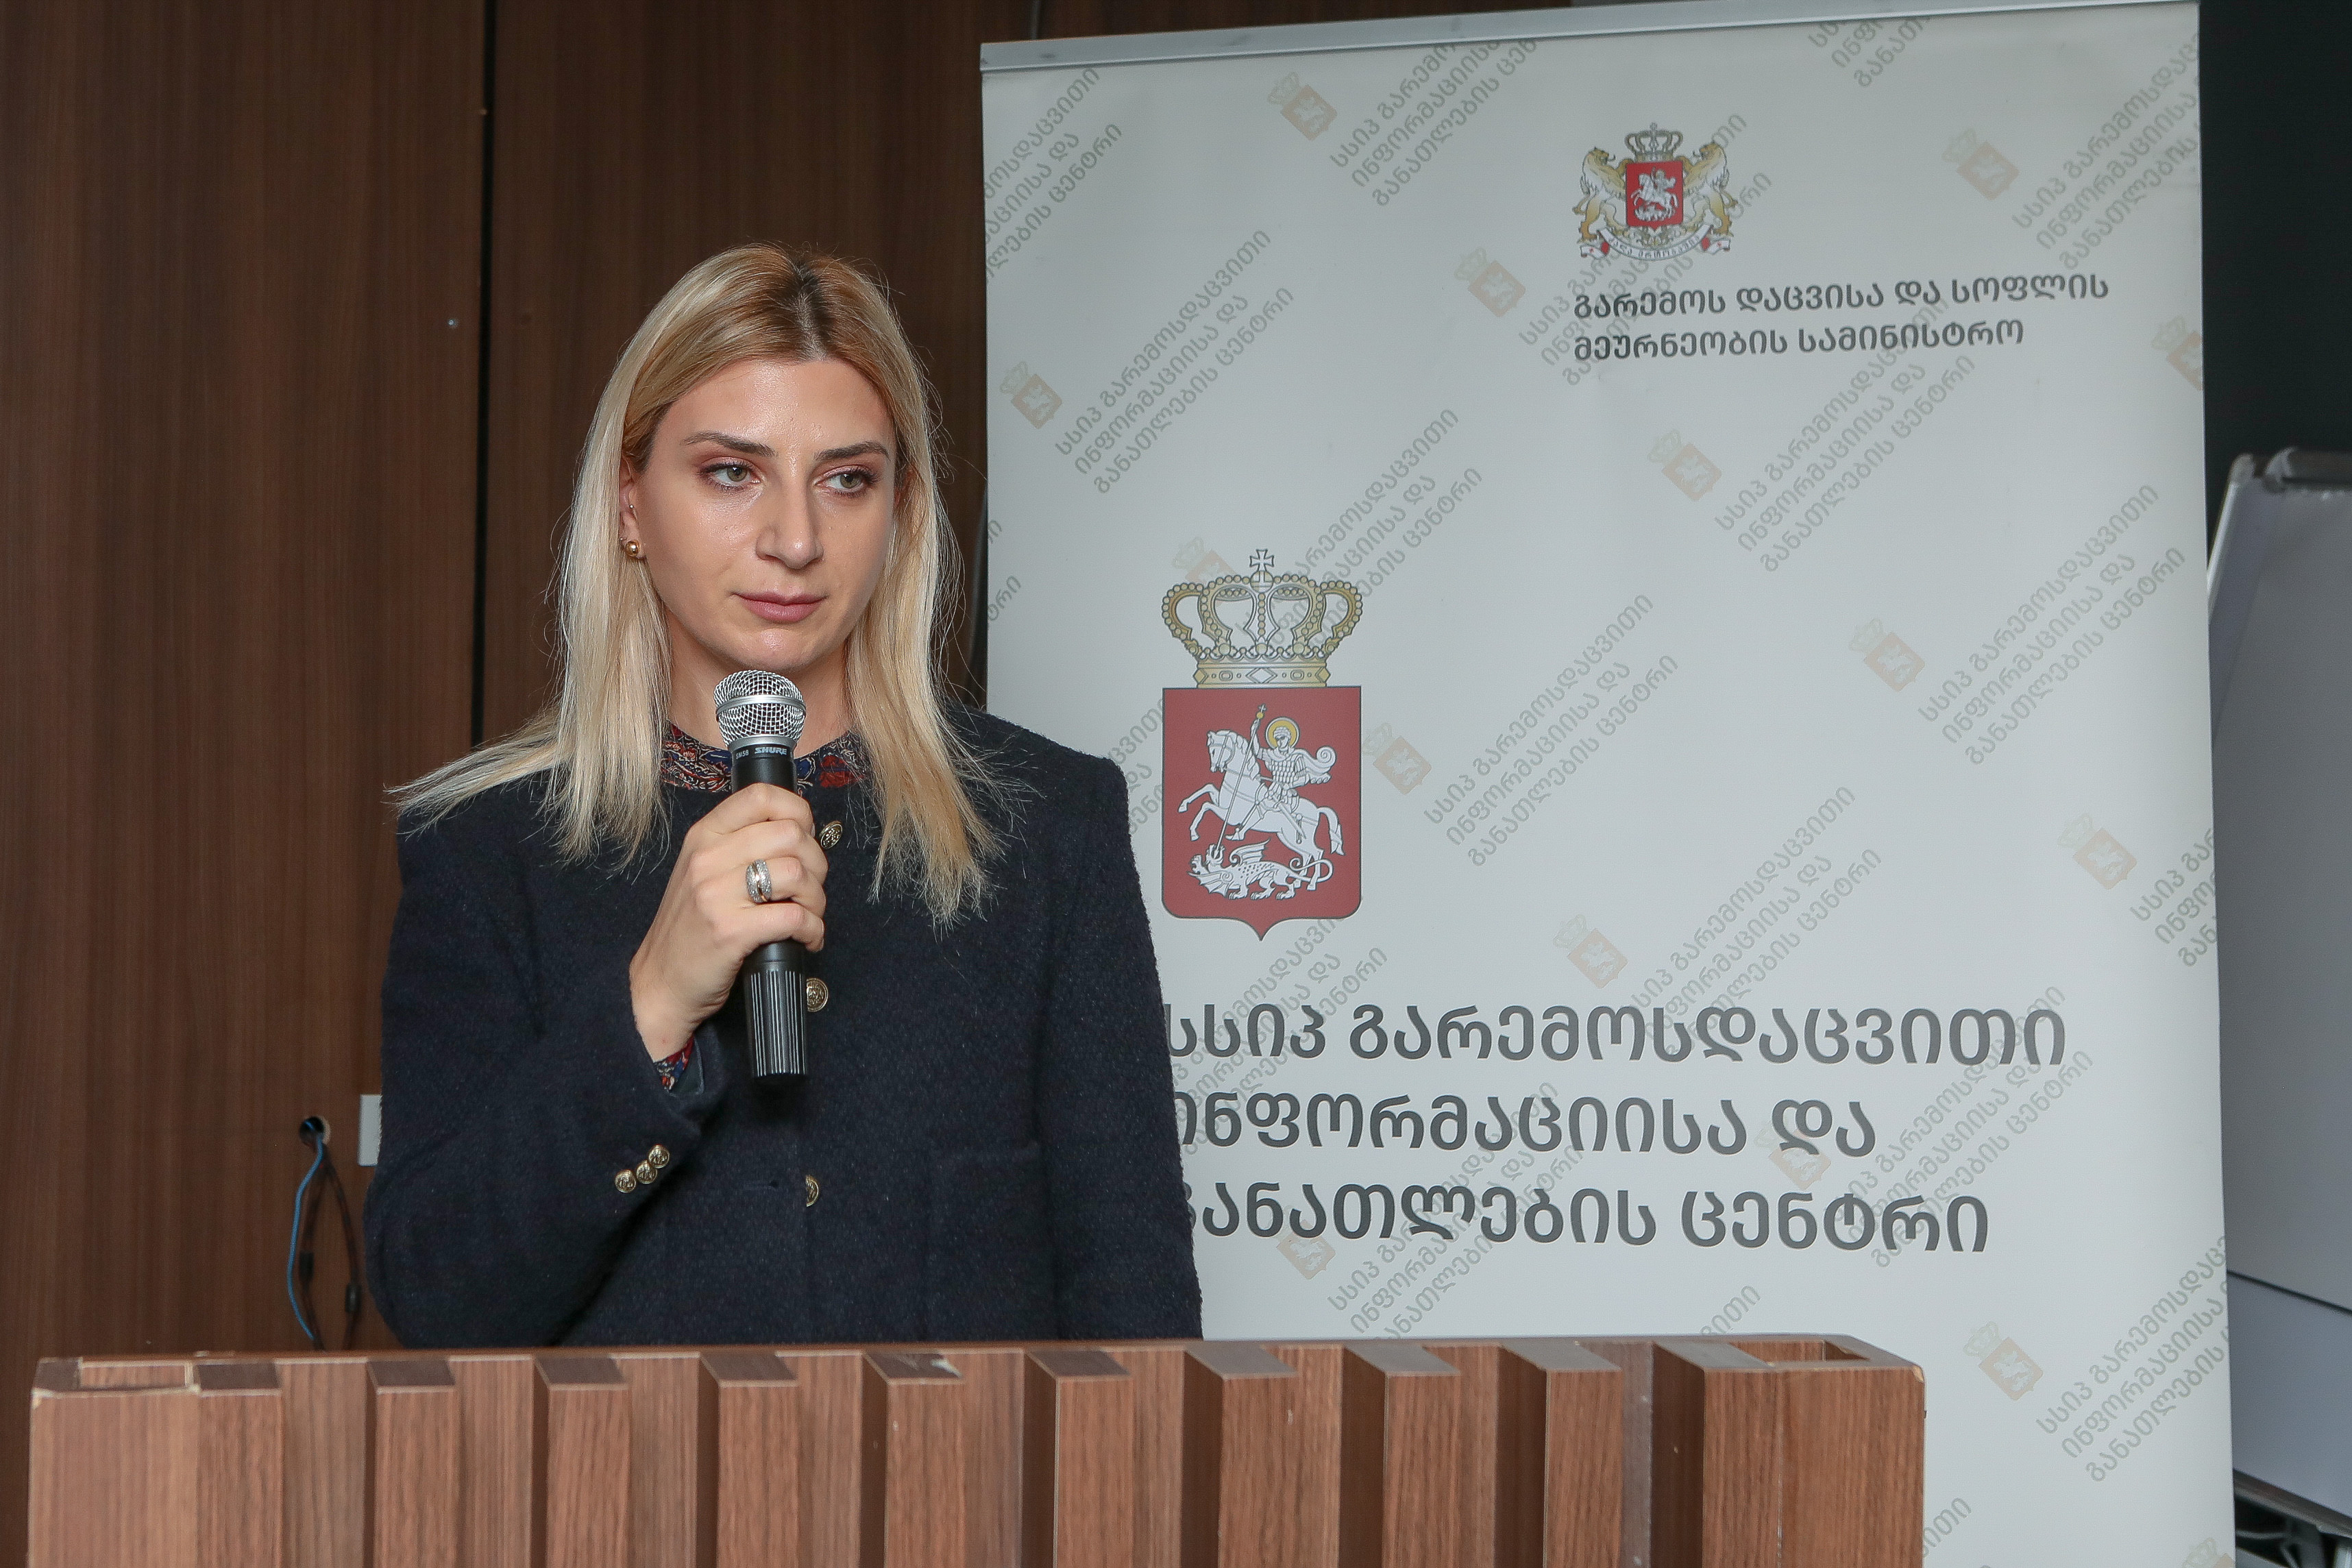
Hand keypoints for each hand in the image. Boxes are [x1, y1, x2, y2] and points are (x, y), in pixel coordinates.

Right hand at [629, 784, 827, 1058]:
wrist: (660, 983)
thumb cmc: (691, 928)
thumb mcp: (703, 872)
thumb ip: (741, 846)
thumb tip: (800, 832)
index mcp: (704, 836)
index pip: (761, 796)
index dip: (798, 811)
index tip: (806, 838)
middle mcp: (708, 858)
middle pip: (791, 834)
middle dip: (816, 863)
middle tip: (809, 888)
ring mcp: (717, 894)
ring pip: (797, 872)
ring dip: (816, 899)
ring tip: (808, 915)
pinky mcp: (731, 931)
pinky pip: (795, 917)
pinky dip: (813, 930)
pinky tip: (805, 939)